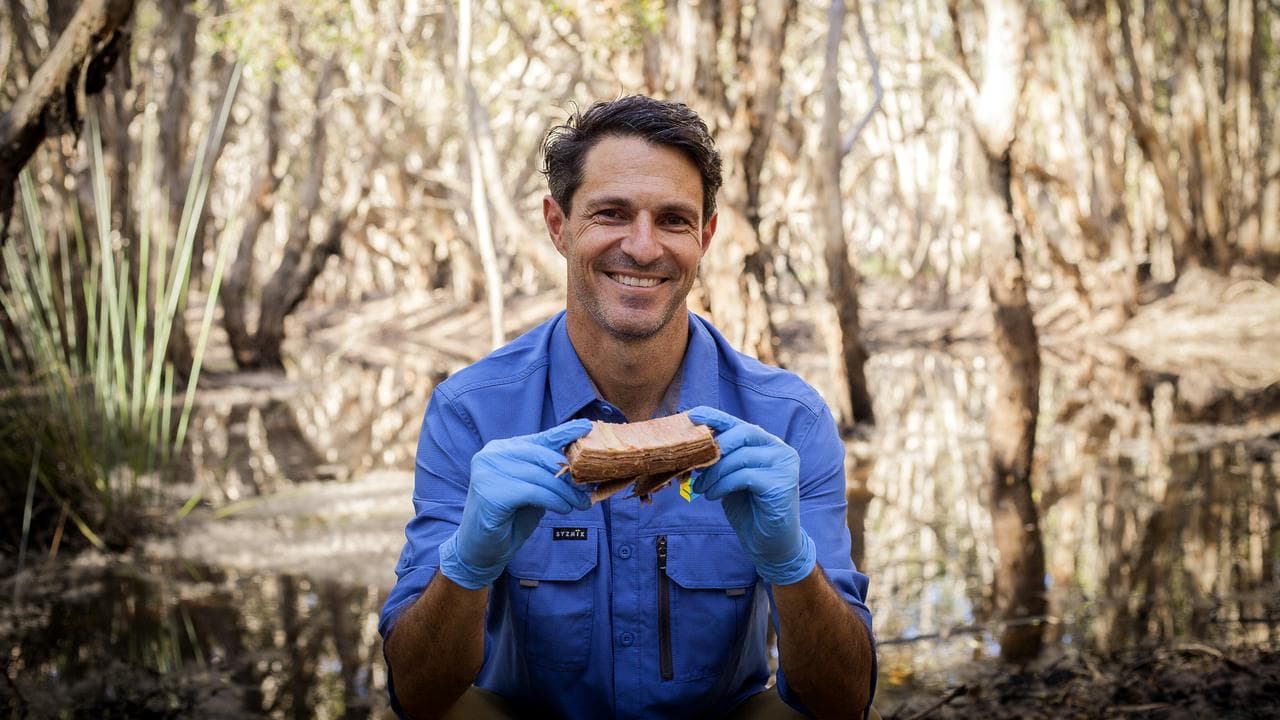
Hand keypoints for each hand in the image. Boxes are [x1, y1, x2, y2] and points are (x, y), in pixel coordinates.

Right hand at [439, 419, 593, 588]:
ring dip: (566, 492)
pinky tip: (564, 509)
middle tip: (588, 489)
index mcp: (502, 449)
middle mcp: (492, 454)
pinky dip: (554, 501)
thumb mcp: (533, 490)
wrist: (481, 550)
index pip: (539, 438)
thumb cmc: (509, 519)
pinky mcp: (491, 491)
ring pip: (541, 475)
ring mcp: (488, 471)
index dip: (565, 432)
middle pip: (542, 456)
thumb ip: (547, 474)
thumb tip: (580, 467)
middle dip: (570, 473)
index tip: (587, 426)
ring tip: (581, 504)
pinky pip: (534, 492)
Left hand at [687, 406, 816, 585]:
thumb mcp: (730, 479)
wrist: (770, 545)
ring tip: (700, 487)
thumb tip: (694, 446)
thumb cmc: (749, 510)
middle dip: (714, 448)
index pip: (739, 424)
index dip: (715, 417)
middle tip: (694, 467)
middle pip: (742, 433)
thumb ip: (721, 460)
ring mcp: (784, 465)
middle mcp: (780, 450)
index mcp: (767, 444)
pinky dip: (723, 485)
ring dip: (714, 472)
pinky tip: (713, 496)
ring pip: (740, 456)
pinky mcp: (782, 484)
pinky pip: (744, 476)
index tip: (692, 415)